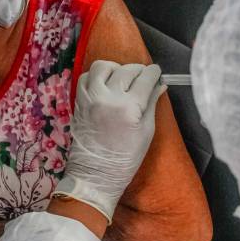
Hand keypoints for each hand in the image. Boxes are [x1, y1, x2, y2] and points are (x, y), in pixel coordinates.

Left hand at [54, 60, 165, 221]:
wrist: (95, 173)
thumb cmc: (125, 158)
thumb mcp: (146, 132)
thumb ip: (152, 104)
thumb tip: (160, 85)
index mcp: (129, 108)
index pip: (145, 79)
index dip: (154, 73)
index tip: (157, 72)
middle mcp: (108, 98)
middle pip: (126, 71)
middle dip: (138, 70)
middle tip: (143, 77)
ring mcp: (90, 98)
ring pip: (102, 67)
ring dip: (115, 68)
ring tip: (122, 77)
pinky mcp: (79, 101)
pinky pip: (86, 77)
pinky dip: (96, 75)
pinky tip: (105, 83)